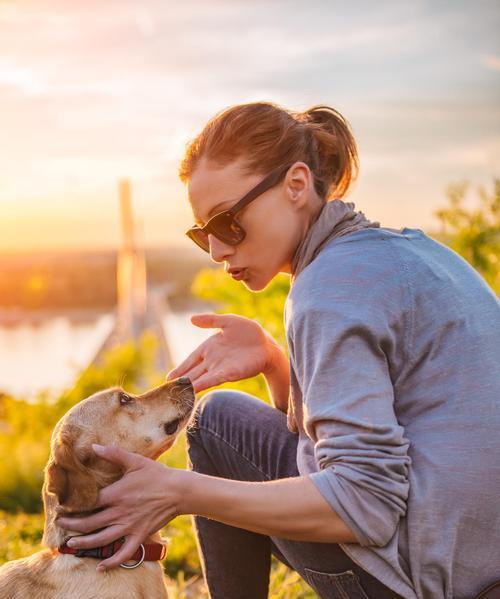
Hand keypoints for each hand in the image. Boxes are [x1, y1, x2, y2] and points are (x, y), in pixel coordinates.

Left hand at [55, 444, 187, 570]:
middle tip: (60, 525)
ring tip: (71, 544)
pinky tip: (101, 567)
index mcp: (116, 494)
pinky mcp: (139, 535)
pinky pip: (124, 553)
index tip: (62, 507)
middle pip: (89, 524)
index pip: (88, 504)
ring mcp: (129, 526)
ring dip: (84, 543)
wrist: (178, 490)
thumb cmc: (156, 474)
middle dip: (71, 526)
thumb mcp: (134, 461)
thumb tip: (93, 447)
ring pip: (101, 540)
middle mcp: (119, 512)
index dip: (72, 507)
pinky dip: (112, 562)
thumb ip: (113, 454)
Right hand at [166, 313, 283, 391]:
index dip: (180, 369)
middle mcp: (212, 360)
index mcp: (209, 347)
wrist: (266, 345)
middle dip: (180, 381)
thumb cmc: (249, 332)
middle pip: (192, 372)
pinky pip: (213, 379)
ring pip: (199, 378)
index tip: (169, 379)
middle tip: (165, 391)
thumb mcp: (228, 322)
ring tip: (175, 393)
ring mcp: (220, 367)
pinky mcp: (229, 373)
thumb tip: (191, 319)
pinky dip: (203, 384)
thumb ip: (210, 320)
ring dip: (188, 385)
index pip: (190, 360)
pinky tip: (193, 389)